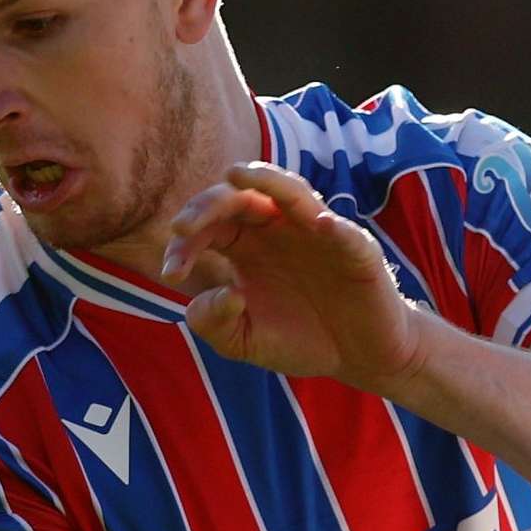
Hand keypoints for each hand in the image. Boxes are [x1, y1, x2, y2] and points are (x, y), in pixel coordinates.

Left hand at [159, 163, 429, 394]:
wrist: (360, 355)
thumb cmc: (301, 339)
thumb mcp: (244, 342)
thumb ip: (214, 324)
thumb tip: (221, 291)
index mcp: (247, 245)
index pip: (209, 226)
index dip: (185, 243)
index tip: (170, 273)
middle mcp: (279, 229)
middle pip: (240, 198)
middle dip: (207, 206)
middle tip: (182, 226)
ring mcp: (318, 234)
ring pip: (291, 192)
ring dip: (265, 180)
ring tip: (238, 175)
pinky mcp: (356, 251)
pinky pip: (345, 233)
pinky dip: (332, 227)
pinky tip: (319, 226)